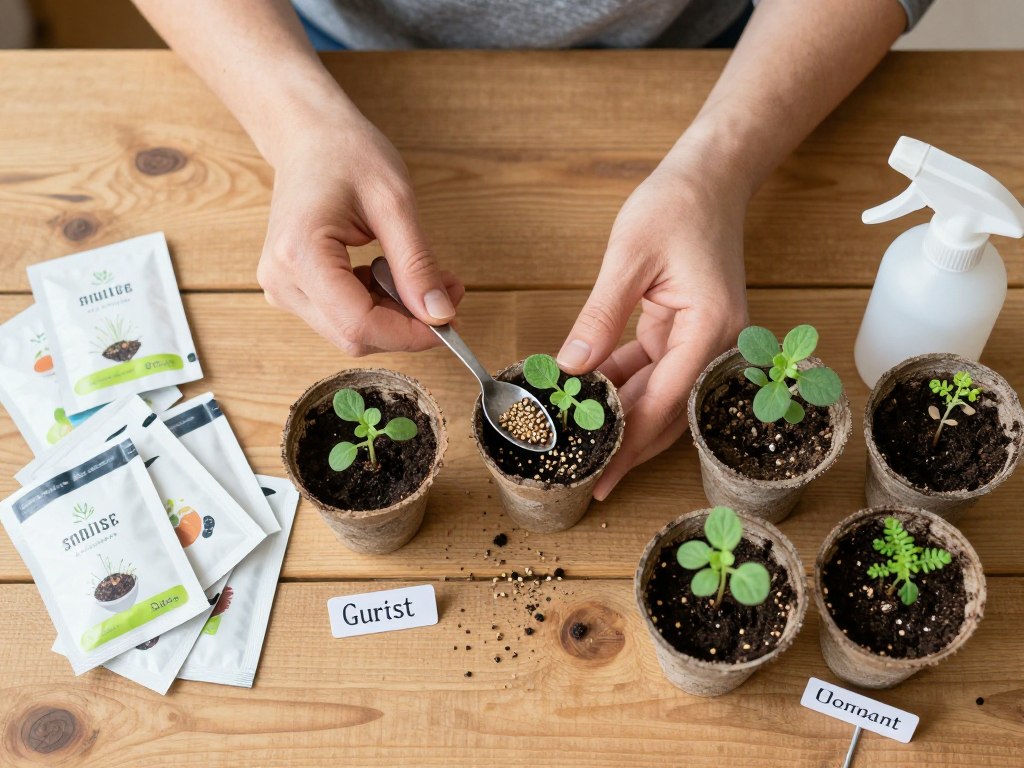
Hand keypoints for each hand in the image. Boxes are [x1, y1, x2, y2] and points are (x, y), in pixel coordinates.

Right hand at [257, 105, 462, 354]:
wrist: (307, 136)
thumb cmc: (346, 154)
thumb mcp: (394, 203)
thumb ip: (417, 264)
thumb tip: (440, 314)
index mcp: (299, 255)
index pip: (359, 324)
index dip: (410, 334)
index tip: (450, 321)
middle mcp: (282, 281)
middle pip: (354, 335)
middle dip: (408, 325)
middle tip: (447, 293)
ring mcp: (282, 288)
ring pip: (351, 332)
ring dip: (397, 317)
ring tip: (426, 280)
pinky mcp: (293, 289)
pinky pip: (343, 317)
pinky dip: (379, 307)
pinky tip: (394, 277)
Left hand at [557, 152, 749, 499]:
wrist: (709, 177)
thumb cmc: (675, 206)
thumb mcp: (628, 259)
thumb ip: (600, 319)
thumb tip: (571, 370)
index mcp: (709, 330)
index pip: (664, 404)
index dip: (629, 445)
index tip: (601, 477)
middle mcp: (714, 345)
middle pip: (667, 413)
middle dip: (626, 445)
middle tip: (586, 478)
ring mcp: (702, 342)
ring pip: (658, 396)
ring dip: (621, 417)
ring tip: (580, 443)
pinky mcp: (685, 333)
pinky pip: (652, 370)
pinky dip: (621, 384)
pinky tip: (587, 397)